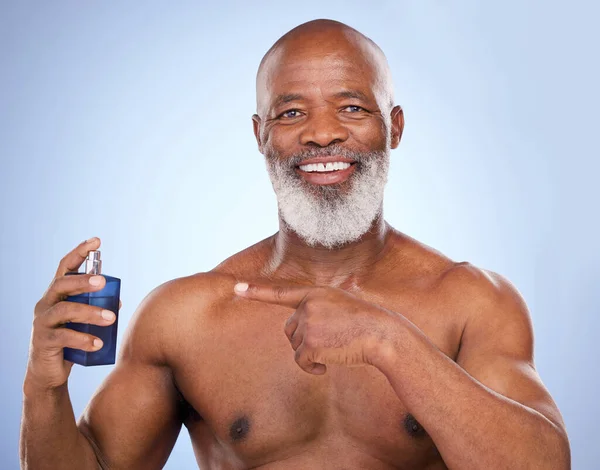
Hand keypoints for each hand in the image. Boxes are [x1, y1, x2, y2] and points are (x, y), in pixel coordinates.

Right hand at [24, 238, 120, 391]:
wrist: (49, 372)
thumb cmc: (70, 341)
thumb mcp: (84, 322)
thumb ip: (97, 308)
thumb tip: (119, 301)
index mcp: (57, 294)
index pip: (65, 268)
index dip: (79, 253)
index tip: (96, 241)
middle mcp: (46, 304)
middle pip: (62, 284)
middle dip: (82, 281)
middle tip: (102, 282)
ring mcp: (42, 322)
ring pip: (65, 310)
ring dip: (90, 313)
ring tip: (112, 319)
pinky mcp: (43, 341)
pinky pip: (64, 337)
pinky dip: (84, 339)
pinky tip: (99, 343)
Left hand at [234, 282, 392, 374]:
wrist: (381, 334)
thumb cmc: (364, 324)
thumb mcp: (339, 305)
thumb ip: (316, 309)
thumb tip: (296, 328)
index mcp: (315, 292)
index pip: (281, 292)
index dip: (257, 291)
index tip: (236, 289)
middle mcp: (308, 305)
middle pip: (289, 330)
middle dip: (304, 341)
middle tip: (329, 342)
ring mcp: (308, 322)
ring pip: (295, 346)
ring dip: (311, 354)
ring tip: (335, 348)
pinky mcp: (310, 342)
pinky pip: (300, 361)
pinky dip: (312, 367)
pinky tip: (328, 365)